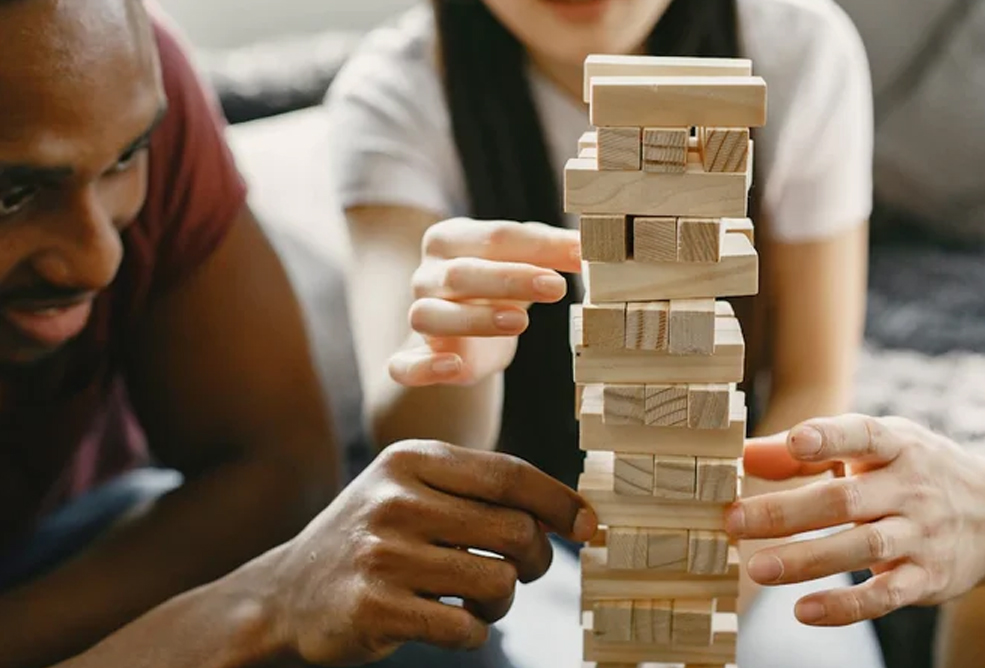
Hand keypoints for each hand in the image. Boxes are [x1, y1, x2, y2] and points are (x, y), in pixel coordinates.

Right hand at [263, 440, 597, 665]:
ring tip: (480, 602)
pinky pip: (464, 627)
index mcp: (411, 461)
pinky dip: (473, 634)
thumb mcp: (409, 492)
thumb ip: (475, 492)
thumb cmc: (373, 541)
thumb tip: (568, 512)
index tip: (590, 526)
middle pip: (514, 532)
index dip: (560, 503)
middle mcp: (396, 499)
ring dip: (503, 603)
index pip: (510, 475)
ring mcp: (382, 553)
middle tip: (524, 574)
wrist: (285, 596)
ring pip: (497, 582)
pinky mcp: (375, 607)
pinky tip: (450, 624)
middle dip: (536, 562)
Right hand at [388, 218, 579, 386]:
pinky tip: (452, 367)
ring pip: (430, 316)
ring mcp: (417, 315)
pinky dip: (423, 368)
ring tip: (520, 322)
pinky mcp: (413, 358)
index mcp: (452, 240)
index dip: (538, 246)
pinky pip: (403, 364)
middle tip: (555, 287)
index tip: (579, 254)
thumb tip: (590, 243)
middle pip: (461, 273)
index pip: (495, 236)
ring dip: (474, 319)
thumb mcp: (526, 263)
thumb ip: (553, 252)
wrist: (464, 331)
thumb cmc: (498, 286)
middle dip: (509, 280)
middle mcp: (427, 276)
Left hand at [727, 415, 984, 625]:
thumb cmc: (914, 471)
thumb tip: (743, 455)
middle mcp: (911, 487)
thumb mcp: (874, 447)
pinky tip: (804, 610)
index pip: (863, 436)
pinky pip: (885, 594)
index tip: (797, 442)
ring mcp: (922, 534)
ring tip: (758, 569)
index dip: (831, 438)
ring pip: (861, 547)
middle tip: (733, 521)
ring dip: (806, 560)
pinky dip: (845, 606)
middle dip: (786, 512)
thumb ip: (806, 451)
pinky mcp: (927, 578)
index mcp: (897, 446)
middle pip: (845, 499)